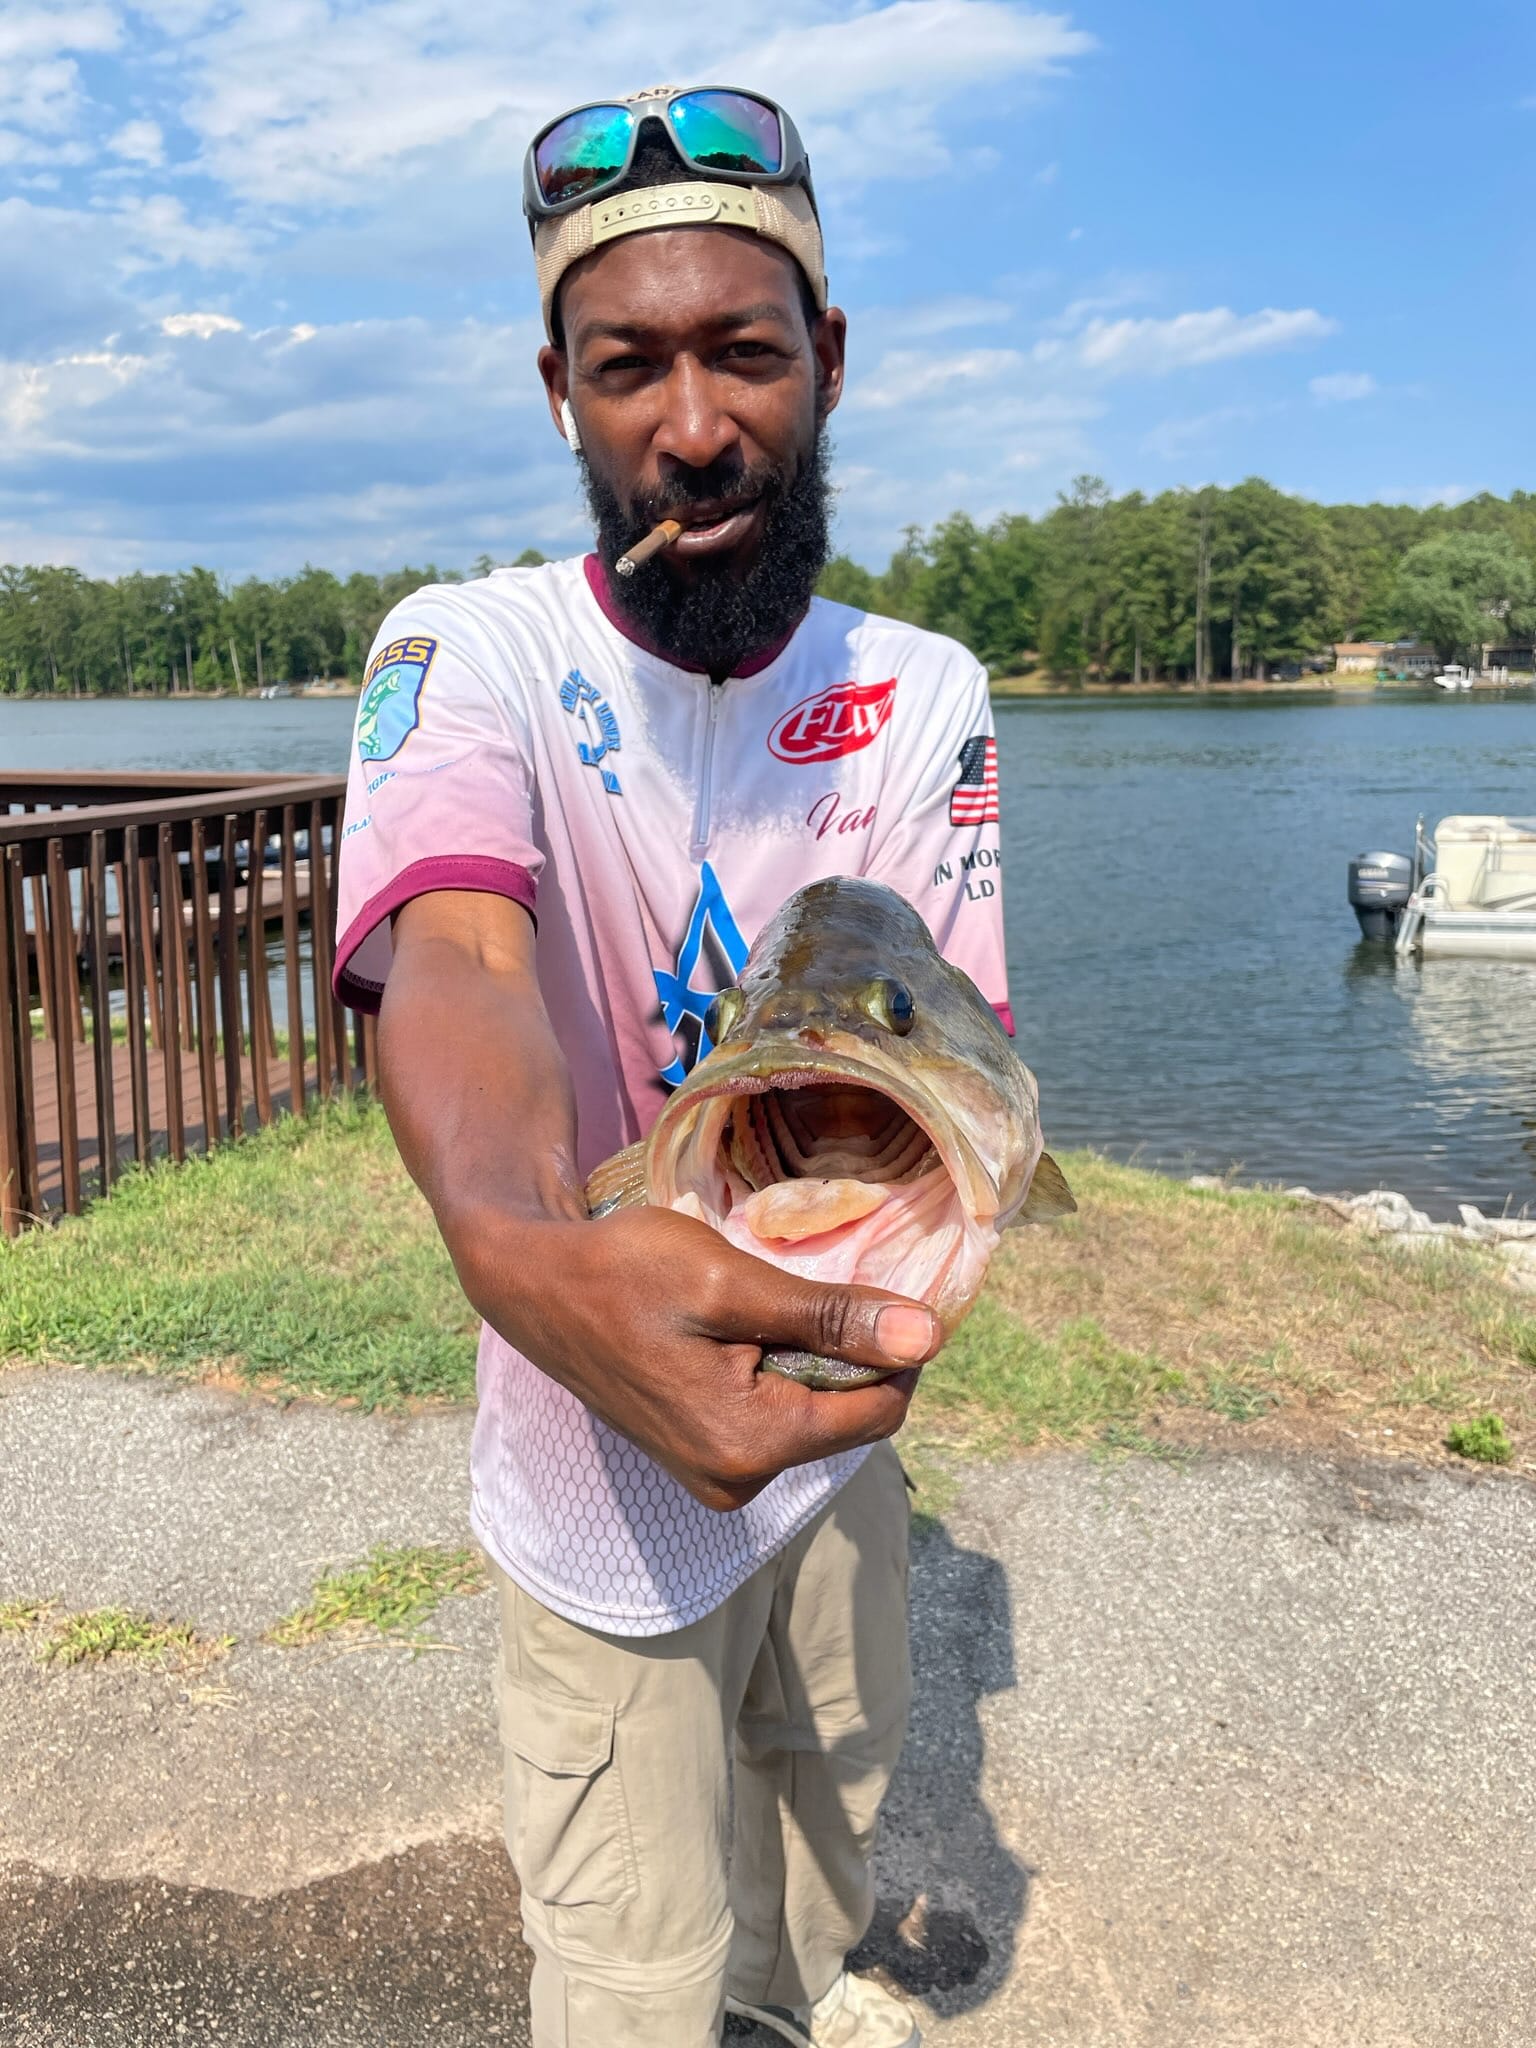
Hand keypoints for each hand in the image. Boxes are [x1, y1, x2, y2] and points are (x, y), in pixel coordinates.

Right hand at [458, 1204, 939, 1512]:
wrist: (536, 1286)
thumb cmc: (625, 1271)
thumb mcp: (732, 1282)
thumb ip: (829, 1316)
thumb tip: (927, 1336)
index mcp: (751, 1445)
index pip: (879, 1412)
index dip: (898, 1349)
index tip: (884, 1287)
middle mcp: (736, 1481)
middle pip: (847, 1420)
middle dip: (847, 1354)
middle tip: (808, 1286)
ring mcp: (714, 1477)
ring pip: (811, 1418)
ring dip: (809, 1360)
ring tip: (760, 1304)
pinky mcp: (699, 1459)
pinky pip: (772, 1420)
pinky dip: (777, 1373)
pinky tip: (740, 1329)